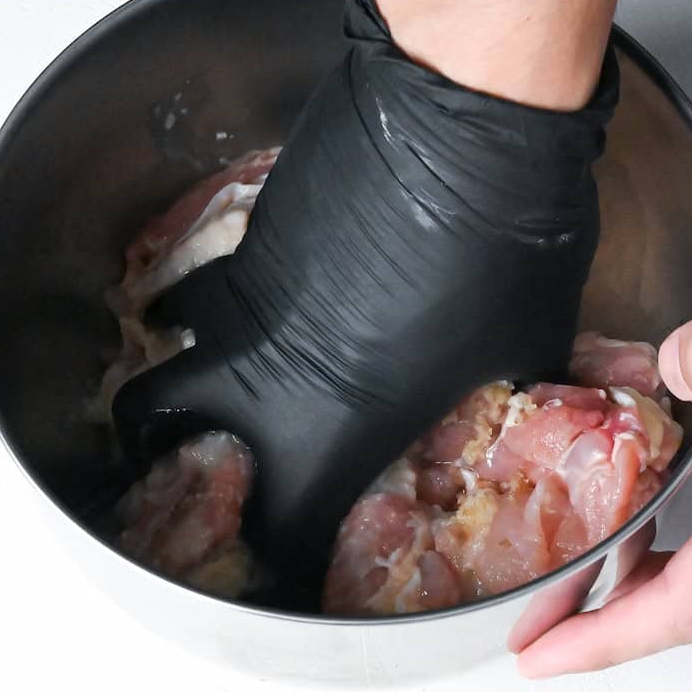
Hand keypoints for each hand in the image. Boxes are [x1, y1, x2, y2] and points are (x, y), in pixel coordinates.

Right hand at [112, 0, 619, 588]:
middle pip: (156, 430)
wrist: (467, 120)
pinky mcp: (248, 231)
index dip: (281, 565)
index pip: (284, 530)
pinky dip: (210, 299)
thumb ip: (510, 386)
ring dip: (173, 367)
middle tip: (196, 458)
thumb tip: (535, 383)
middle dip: (160, 457)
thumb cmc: (508, 245)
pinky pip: (206, 281)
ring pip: (167, 345)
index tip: (286, 572)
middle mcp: (260, 371)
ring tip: (196, 372)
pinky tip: (247, 288)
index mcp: (331, 427)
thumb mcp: (525, 341)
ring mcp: (243, 295)